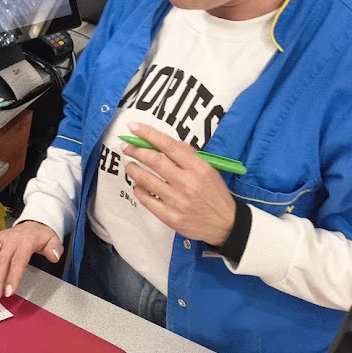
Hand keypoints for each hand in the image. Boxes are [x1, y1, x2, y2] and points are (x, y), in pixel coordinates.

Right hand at [0, 220, 62, 300]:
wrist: (35, 222)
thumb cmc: (42, 235)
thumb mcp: (53, 240)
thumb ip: (55, 248)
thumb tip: (54, 256)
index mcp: (25, 242)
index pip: (18, 262)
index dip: (13, 277)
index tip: (8, 292)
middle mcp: (11, 239)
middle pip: (2, 260)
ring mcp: (2, 237)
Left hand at [121, 123, 234, 246]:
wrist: (225, 224)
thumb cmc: (215, 194)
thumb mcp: (208, 170)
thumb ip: (188, 155)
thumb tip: (164, 142)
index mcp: (198, 168)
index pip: (169, 145)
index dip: (148, 134)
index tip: (134, 127)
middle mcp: (186, 182)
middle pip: (154, 160)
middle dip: (136, 150)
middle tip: (126, 146)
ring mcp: (176, 200)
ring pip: (146, 179)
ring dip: (133, 169)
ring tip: (129, 165)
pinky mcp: (169, 216)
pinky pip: (146, 199)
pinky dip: (138, 189)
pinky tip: (138, 185)